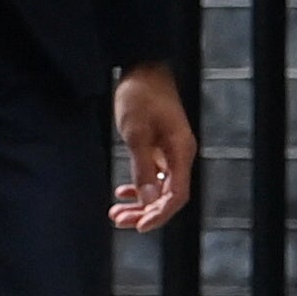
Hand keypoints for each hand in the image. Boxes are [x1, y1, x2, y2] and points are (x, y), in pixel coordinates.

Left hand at [109, 62, 196, 232]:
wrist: (144, 69)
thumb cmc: (141, 95)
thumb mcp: (136, 131)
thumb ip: (142, 166)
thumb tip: (146, 199)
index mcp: (180, 151)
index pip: (177, 195)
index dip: (159, 214)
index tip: (140, 226)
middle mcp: (180, 155)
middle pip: (168, 196)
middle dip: (144, 212)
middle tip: (118, 221)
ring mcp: (171, 152)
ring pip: (159, 189)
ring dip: (139, 203)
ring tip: (116, 213)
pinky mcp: (161, 148)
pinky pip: (154, 176)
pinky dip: (139, 188)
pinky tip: (122, 193)